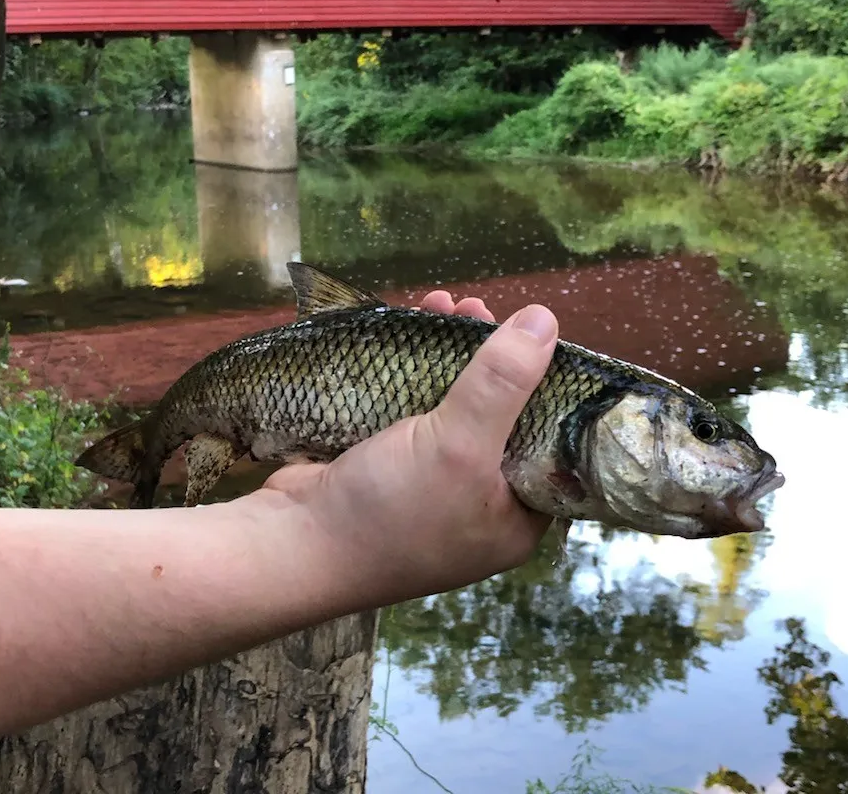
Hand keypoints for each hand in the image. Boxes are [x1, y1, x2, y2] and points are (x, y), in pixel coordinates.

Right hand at [257, 289, 561, 607]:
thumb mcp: (458, 446)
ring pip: (457, 402)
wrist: (293, 542)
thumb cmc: (389, 512)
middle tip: (474, 309)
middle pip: (504, 413)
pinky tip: (412, 327)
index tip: (533, 332)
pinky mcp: (393, 462)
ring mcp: (435, 482)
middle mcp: (483, 500)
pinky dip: (416, 367)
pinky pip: (417, 405)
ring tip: (443, 304)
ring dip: (451, 352)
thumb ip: (503, 383)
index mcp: (517, 515)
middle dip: (492, 356)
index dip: (548, 382)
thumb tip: (545, 319)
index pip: (554, 440)